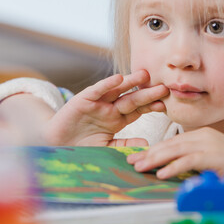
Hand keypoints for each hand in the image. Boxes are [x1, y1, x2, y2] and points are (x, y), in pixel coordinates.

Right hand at [43, 70, 168, 145]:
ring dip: (130, 82)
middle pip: (132, 99)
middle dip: (147, 93)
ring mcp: (98, 103)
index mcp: (117, 119)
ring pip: (117, 90)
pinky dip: (107, 84)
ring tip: (145, 75)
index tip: (165, 105)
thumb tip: (147, 144)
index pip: (138, 110)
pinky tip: (119, 78)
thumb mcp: (107, 147)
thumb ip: (124, 144)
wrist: (57, 144)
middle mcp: (110, 108)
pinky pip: (97, 90)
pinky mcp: (83, 99)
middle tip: (164, 87)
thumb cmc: (82, 146)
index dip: (151, 107)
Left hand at [126, 127, 223, 178]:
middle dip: (149, 153)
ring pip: (175, 150)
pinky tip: (161, 174)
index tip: (138, 156)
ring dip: (155, 160)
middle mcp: (203, 136)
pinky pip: (189, 161)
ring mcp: (209, 144)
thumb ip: (193, 160)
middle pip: (170, 144)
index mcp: (201, 135)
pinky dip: (174, 167)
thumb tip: (170, 168)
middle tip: (132, 162)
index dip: (153, 149)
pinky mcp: (214, 155)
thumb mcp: (211, 160)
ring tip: (140, 167)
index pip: (172, 142)